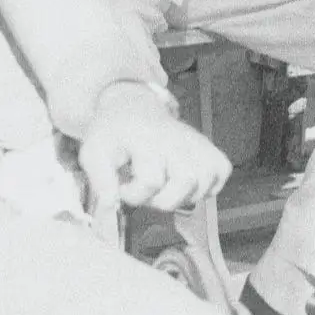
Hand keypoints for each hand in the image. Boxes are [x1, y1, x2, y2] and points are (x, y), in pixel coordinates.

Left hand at [80, 84, 229, 213]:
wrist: (133, 110)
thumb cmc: (114, 133)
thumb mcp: (93, 152)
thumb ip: (100, 180)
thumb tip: (112, 204)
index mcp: (148, 138)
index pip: (152, 180)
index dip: (134, 194)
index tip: (123, 187)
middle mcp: (178, 139)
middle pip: (185, 182)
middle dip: (162, 199)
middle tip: (147, 189)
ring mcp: (198, 143)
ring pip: (204, 183)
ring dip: (183, 195)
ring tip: (165, 185)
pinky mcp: (211, 148)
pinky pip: (220, 175)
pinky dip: (207, 186)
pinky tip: (186, 181)